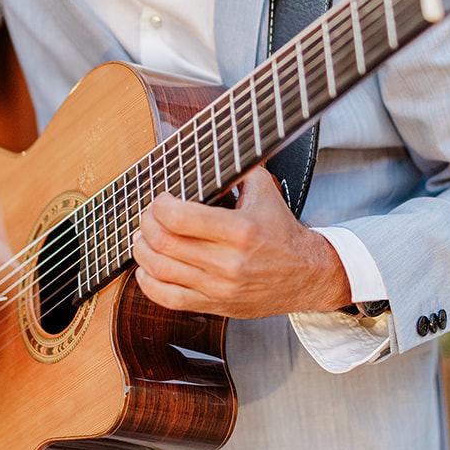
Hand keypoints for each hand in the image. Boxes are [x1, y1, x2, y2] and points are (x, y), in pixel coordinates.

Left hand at [131, 166, 350, 317]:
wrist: (307, 275)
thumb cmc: (283, 233)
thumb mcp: (267, 192)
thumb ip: (239, 168)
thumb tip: (213, 144)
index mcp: (240, 230)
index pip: (180, 217)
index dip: (160, 204)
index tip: (162, 198)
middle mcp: (228, 261)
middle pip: (165, 242)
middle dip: (147, 224)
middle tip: (149, 215)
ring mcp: (220, 287)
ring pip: (161, 270)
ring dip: (142, 250)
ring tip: (144, 238)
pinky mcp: (215, 305)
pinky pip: (168, 298)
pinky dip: (149, 282)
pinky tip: (147, 268)